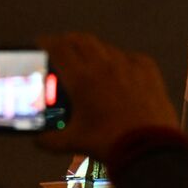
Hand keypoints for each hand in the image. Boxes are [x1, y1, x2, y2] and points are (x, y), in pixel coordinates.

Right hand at [35, 32, 179, 158]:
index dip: (46, 42)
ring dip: (93, 50)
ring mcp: (128, 65)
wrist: (150, 147)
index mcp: (81, 78)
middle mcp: (103, 65)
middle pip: (80, 40)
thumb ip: (50, 139)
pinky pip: (131, 56)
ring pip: (106, 47)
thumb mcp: (74, 141)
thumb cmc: (109, 142)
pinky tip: (119, 69)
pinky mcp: (149, 71)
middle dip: (67, 41)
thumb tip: (37, 139)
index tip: (40, 44)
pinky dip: (121, 59)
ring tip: (89, 61)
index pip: (58, 48)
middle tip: (61, 49)